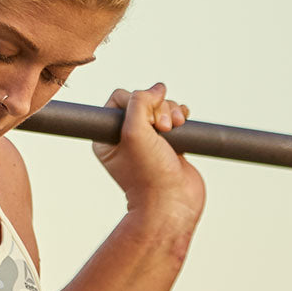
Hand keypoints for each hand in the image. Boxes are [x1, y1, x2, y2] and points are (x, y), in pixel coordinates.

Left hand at [93, 83, 204, 222]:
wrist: (173, 202)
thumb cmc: (149, 174)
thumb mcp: (135, 132)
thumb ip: (140, 102)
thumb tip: (157, 88)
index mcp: (107, 137)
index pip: (119, 99)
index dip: (137, 101)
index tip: (147, 121)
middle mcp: (126, 139)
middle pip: (143, 102)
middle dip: (157, 108)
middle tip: (163, 128)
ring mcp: (149, 142)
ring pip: (161, 108)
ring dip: (171, 111)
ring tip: (175, 128)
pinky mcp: (169, 146)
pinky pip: (174, 119)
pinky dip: (180, 115)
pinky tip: (184, 122)